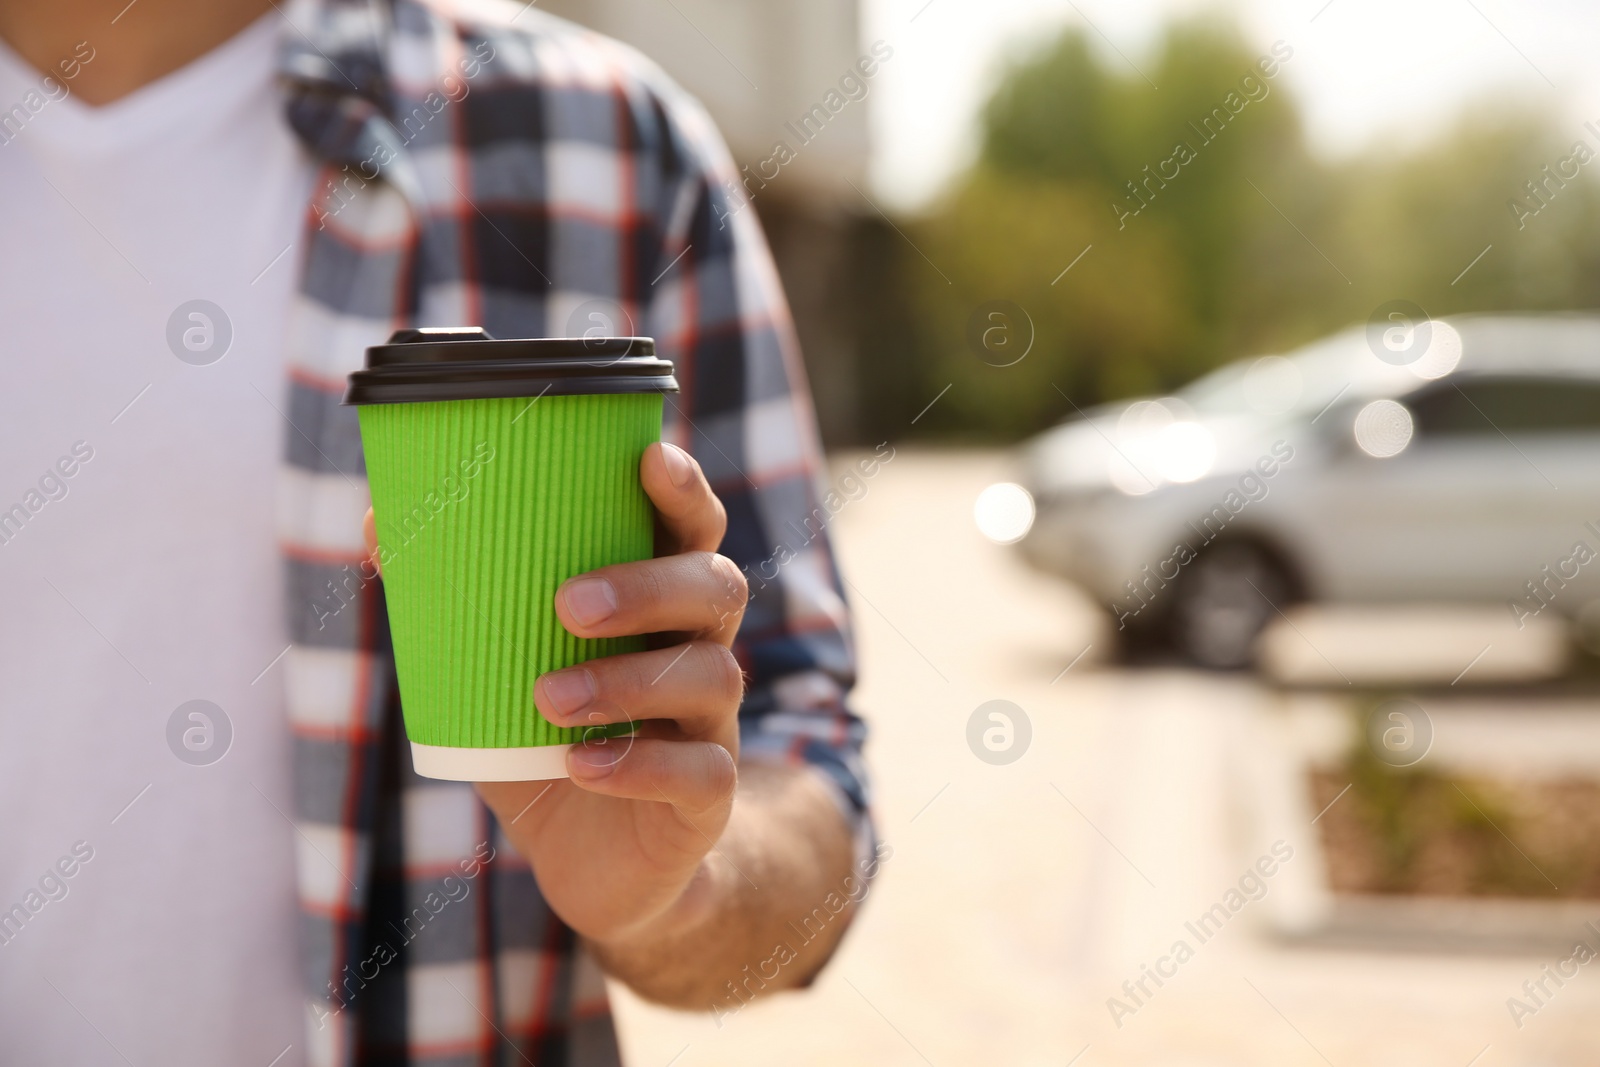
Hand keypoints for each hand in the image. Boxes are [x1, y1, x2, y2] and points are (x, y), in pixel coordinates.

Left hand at [362, 442, 747, 947]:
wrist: (599, 866)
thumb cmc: (547, 743)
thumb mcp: (495, 673)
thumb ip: (453, 603)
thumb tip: (378, 518)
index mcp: (659, 603)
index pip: (691, 528)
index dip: (683, 489)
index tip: (648, 457)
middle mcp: (700, 649)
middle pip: (716, 588)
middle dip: (649, 586)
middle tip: (567, 603)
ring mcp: (712, 724)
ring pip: (710, 677)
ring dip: (628, 682)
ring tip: (548, 699)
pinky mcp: (708, 797)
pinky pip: (699, 772)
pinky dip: (639, 766)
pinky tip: (579, 768)